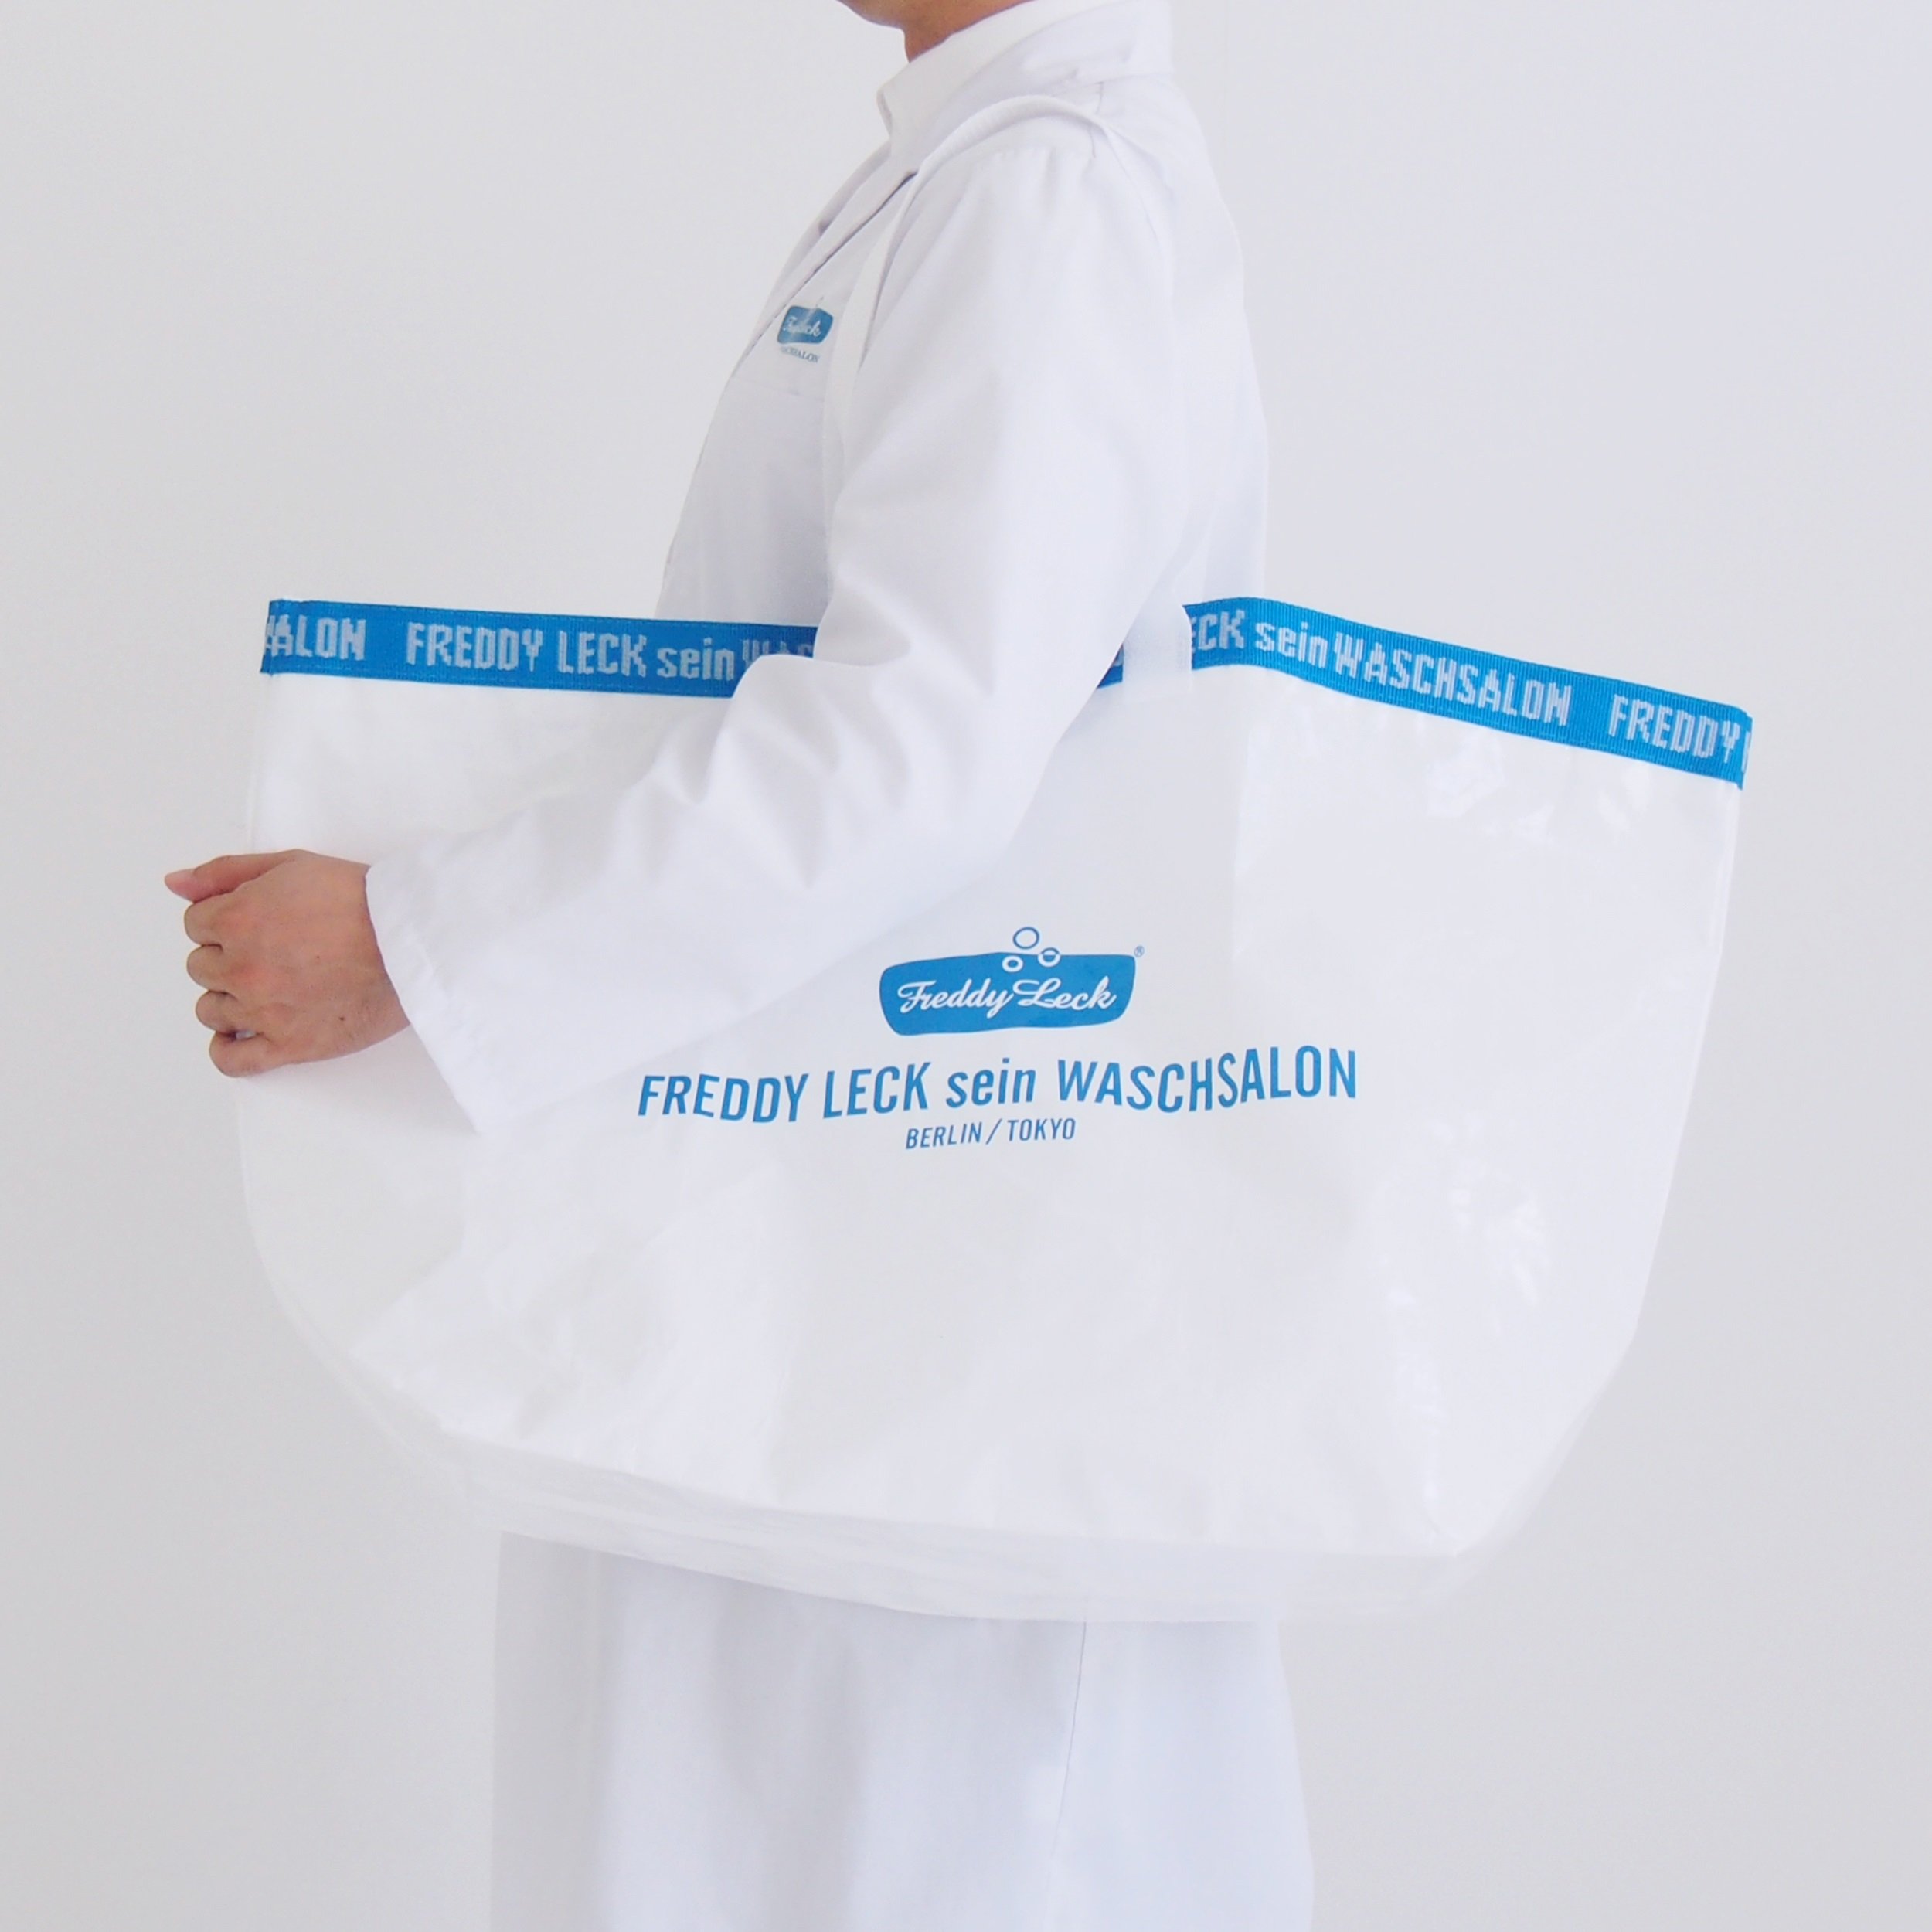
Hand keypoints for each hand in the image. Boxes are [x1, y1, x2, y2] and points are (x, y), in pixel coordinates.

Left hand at [166, 851, 407, 1075]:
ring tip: (268, 987)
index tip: (253, 923)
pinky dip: (228, 1050)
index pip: (195, 925)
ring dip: (229, 998)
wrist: (412, 941)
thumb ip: (224, 872)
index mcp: (236, 920)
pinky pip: (232, 1060)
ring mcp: (262, 1011)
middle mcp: (241, 968)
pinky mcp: (289, 1045)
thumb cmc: (361, 900)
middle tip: (269, 951)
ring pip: (210, 1011)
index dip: (224, 920)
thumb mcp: (291, 865)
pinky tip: (242, 1034)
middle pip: (200, 967)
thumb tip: (174, 884)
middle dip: (228, 956)